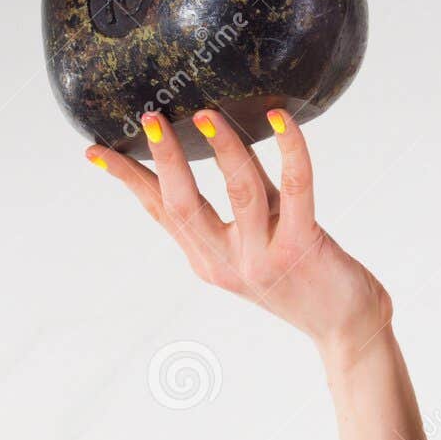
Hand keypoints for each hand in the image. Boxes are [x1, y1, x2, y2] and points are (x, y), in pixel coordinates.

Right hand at [86, 109, 391, 357]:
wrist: (345, 325)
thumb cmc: (303, 275)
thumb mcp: (259, 236)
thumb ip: (242, 196)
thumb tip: (222, 139)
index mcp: (208, 258)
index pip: (159, 212)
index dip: (128, 179)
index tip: (95, 151)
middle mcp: (227, 261)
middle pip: (183, 205)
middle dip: (165, 159)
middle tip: (151, 117)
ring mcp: (263, 256)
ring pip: (239, 192)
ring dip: (224, 148)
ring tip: (206, 114)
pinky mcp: (302, 247)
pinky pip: (296, 187)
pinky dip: (290, 149)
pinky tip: (283, 119)